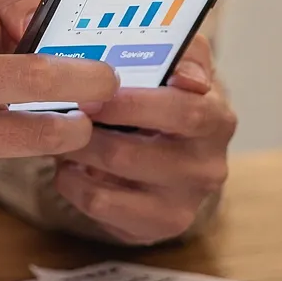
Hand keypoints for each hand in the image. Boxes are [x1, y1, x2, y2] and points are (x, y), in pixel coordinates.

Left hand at [52, 33, 234, 243]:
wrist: (179, 155)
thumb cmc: (172, 98)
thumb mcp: (184, 64)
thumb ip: (187, 52)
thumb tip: (187, 76)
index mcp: (217, 120)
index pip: (181, 110)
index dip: (131, 103)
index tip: (92, 92)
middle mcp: (206, 168)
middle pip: (131, 153)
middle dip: (89, 131)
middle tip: (64, 110)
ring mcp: (182, 204)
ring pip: (109, 180)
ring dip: (76, 152)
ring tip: (64, 133)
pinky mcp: (154, 227)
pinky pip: (98, 205)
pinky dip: (73, 182)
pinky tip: (72, 164)